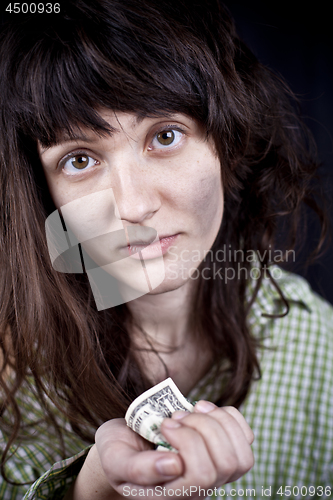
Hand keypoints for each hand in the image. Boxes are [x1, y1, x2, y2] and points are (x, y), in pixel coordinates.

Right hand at [94, 401, 253, 498]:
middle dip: (202, 428)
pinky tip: (203, 408)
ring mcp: (215, 472)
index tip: (164, 424)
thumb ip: (137, 468)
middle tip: (174, 416)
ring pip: (241, 454)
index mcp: (173, 495)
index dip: (189, 443)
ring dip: (216, 421)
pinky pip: (246, 436)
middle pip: (226, 463)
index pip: (203, 476)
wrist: (126, 445)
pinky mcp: (224, 451)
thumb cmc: (119, 452)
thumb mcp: (114, 458)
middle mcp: (199, 489)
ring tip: (189, 411)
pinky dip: (227, 415)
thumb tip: (174, 466)